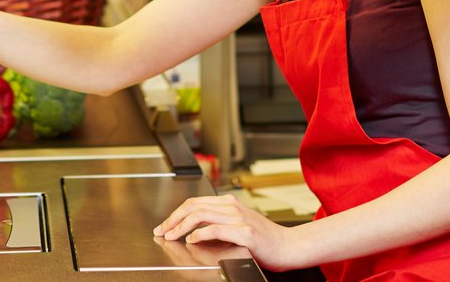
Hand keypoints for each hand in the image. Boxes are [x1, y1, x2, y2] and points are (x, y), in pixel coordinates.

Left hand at [153, 194, 298, 270]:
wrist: (288, 246)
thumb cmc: (264, 240)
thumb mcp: (238, 225)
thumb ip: (219, 223)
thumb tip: (193, 229)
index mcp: (229, 203)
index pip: (195, 203)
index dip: (176, 214)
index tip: (164, 226)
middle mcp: (232, 206)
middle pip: (193, 206)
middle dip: (173, 219)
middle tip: (161, 231)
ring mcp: (239, 218)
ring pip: (200, 215)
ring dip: (181, 226)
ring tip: (171, 236)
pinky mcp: (245, 232)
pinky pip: (216, 229)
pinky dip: (200, 233)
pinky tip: (192, 240)